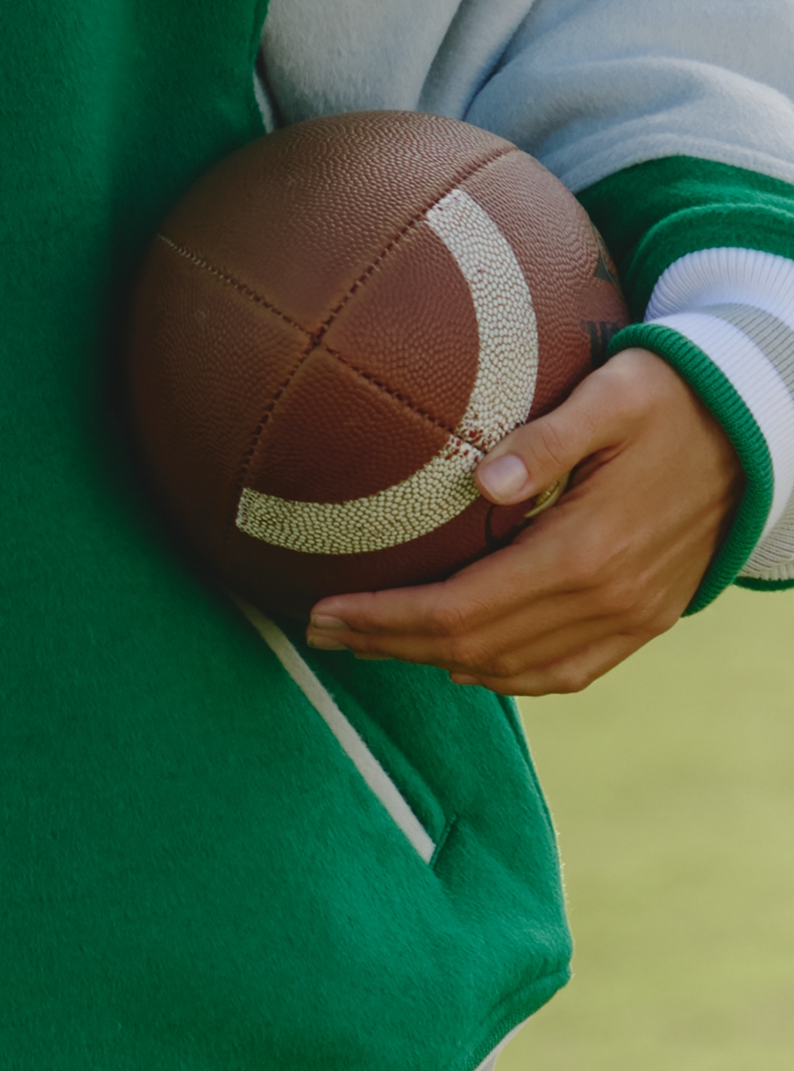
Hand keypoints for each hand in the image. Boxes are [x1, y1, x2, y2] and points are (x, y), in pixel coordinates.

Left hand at [304, 348, 744, 695]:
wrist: (763, 431)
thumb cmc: (674, 395)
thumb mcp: (614, 395)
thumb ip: (548, 438)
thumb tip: (484, 479)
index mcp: (585, 552)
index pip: (461, 608)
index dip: (386, 618)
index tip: (323, 611)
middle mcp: (607, 602)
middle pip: (474, 648)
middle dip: (390, 644)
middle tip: (321, 632)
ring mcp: (632, 621)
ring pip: (516, 671)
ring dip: (437, 662)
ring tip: (373, 644)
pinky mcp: (647, 621)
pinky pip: (567, 672)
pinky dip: (506, 675)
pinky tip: (464, 661)